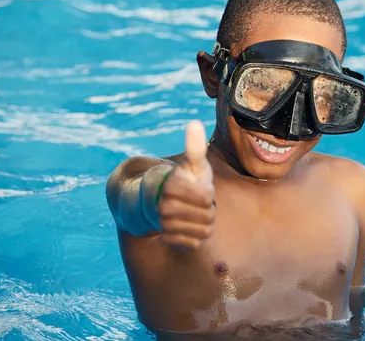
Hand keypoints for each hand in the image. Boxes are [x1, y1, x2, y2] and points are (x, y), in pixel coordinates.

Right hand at [158, 120, 214, 249]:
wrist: (156, 202)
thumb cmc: (182, 179)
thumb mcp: (191, 163)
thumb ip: (195, 146)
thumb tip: (194, 123)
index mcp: (172, 186)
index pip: (207, 197)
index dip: (208, 192)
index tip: (196, 186)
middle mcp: (164, 207)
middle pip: (208, 216)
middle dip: (207, 209)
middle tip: (194, 201)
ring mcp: (165, 225)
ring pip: (204, 230)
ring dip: (202, 222)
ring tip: (191, 212)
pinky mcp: (169, 240)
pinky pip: (196, 242)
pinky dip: (196, 235)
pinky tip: (187, 225)